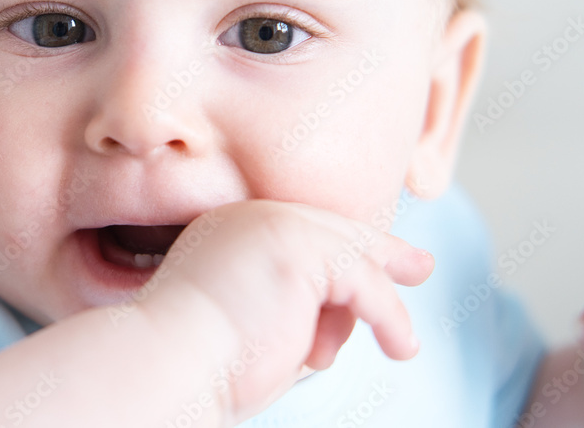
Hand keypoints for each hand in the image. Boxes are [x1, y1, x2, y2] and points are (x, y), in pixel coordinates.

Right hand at [140, 199, 434, 421]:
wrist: (164, 363)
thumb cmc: (197, 364)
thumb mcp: (249, 322)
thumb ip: (287, 306)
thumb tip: (337, 318)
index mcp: (229, 232)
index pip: (299, 231)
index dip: (342, 247)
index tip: (377, 263)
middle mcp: (250, 218)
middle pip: (333, 230)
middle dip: (381, 249)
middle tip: (419, 265)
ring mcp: (274, 227)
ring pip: (353, 259)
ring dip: (383, 307)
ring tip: (403, 345)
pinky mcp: (300, 252)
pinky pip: (365, 283)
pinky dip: (388, 317)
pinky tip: (400, 345)